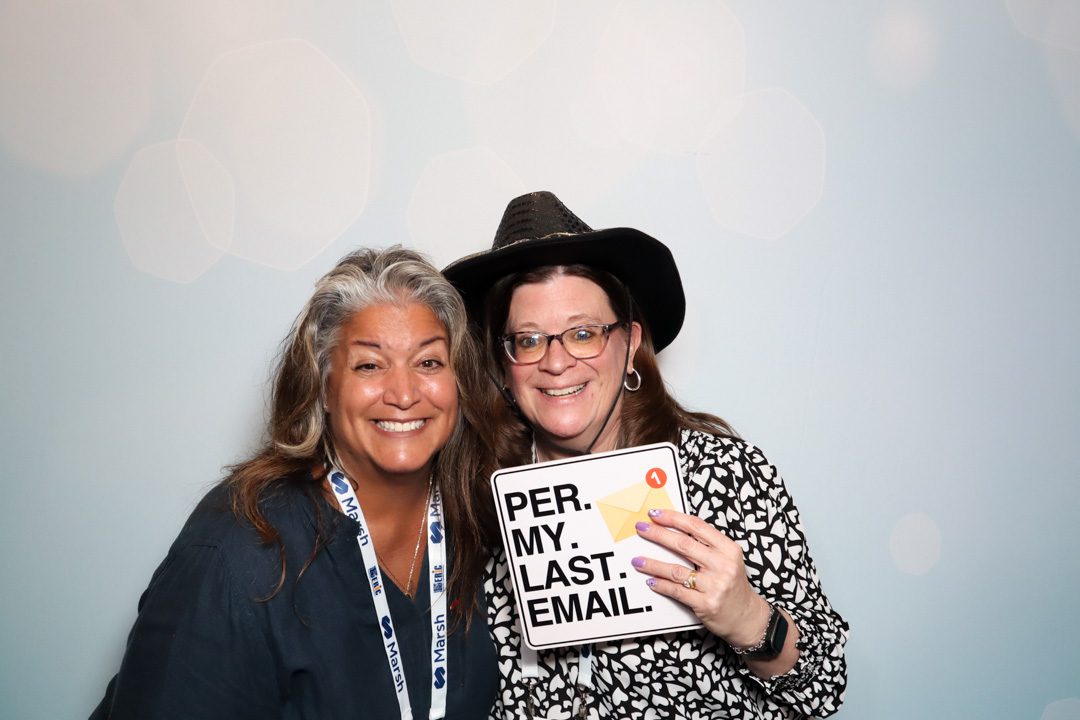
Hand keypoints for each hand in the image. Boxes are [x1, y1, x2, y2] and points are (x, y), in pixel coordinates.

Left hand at [632, 508, 770, 647]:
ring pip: (676, 571)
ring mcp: (715, 586)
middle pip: (684, 545)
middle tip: (641, 529)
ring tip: (637, 560)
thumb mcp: (728, 559)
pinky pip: (677, 591)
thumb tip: (674, 528)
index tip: (655, 514)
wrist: (747, 616)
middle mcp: (723, 565)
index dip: (673, 518)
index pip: (696, 527)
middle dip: (658, 534)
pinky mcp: (706, 604)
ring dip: (653, 564)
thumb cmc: (733, 584)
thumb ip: (706, 544)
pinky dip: (661, 585)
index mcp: (729, 549)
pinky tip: (651, 580)